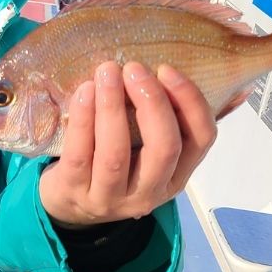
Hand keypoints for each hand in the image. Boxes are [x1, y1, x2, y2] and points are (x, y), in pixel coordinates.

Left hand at [37, 61, 215, 225]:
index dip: (190, 101)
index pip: (201, 138)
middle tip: (134, 68)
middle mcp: (149, 193)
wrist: (69, 203)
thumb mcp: (145, 149)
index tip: (167, 69)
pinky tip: (85, 91)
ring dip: (113, 107)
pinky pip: (80, 154)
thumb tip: (188, 73)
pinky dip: (83, 118)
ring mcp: (110, 198)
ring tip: (107, 72)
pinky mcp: (75, 192)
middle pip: (164, 147)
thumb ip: (164, 118)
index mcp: (176, 177)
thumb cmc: (114, 161)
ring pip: (116, 153)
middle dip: (152, 102)